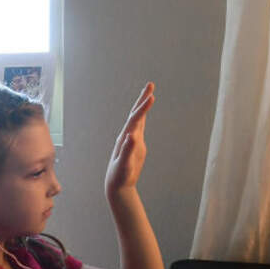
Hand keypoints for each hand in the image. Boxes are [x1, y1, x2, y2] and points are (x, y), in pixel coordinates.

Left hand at [105, 82, 154, 198]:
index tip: (152, 97)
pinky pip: (140, 126)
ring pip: (138, 118)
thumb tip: (132, 136)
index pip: (135, 119)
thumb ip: (128, 150)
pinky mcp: (136, 144)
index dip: (143, 108)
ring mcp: (132, 138)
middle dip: (143, 99)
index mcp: (125, 138)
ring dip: (142, 105)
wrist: (117, 184)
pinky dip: (143, 116)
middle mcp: (127, 134)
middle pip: (135, 113)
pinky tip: (144, 111)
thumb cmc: (120, 176)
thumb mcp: (124, 164)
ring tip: (150, 92)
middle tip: (151, 84)